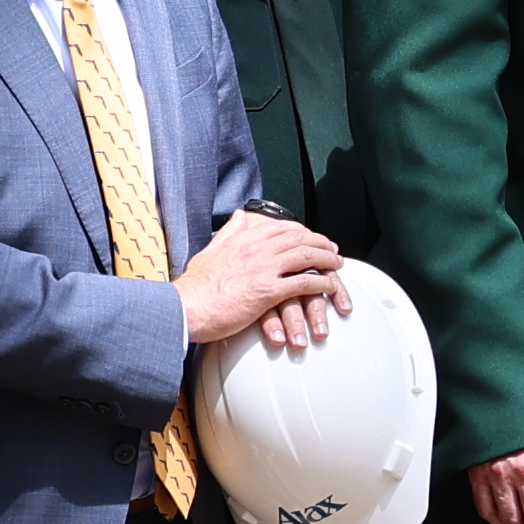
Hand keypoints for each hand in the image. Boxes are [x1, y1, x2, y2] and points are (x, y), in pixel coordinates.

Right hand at [177, 210, 350, 358]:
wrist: (185, 307)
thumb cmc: (194, 287)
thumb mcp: (210, 250)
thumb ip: (229, 232)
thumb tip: (240, 215)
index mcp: (243, 239)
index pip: (281, 227)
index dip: (301, 231)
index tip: (311, 236)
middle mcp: (256, 249)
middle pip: (298, 238)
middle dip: (320, 242)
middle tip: (332, 249)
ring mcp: (263, 269)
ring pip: (306, 256)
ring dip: (326, 259)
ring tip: (337, 265)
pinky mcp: (268, 291)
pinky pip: (303, 283)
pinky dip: (321, 282)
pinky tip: (329, 286)